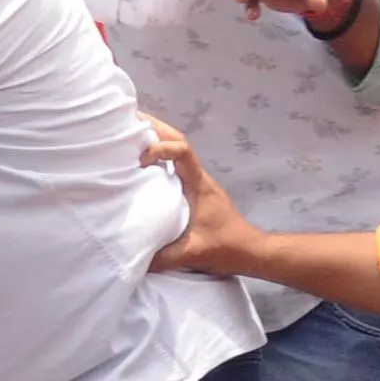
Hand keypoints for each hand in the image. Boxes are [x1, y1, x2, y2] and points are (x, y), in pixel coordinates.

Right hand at [143, 116, 257, 274]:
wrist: (252, 252)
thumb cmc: (228, 248)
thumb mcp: (193, 253)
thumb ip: (163, 257)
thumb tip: (132, 259)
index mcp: (200, 185)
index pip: (183, 151)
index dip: (161, 147)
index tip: (141, 159)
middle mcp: (199, 178)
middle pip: (178, 140)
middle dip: (154, 129)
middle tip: (127, 121)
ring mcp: (198, 183)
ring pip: (176, 152)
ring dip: (156, 141)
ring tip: (128, 135)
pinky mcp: (196, 192)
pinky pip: (175, 167)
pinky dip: (159, 159)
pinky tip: (141, 165)